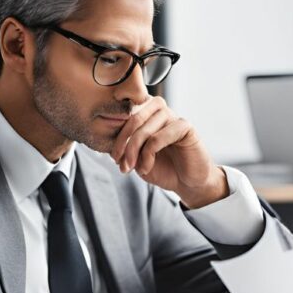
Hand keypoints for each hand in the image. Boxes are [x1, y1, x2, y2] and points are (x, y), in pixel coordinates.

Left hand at [109, 96, 227, 207]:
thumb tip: (105, 139)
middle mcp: (160, 110)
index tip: (114, 157)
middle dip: (122, 144)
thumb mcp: (137, 157)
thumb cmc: (164, 168)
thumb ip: (124, 145)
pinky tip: (147, 167)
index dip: (116, 135)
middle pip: (133, 119)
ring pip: (144, 129)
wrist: (187, 183)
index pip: (125, 114)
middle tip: (120, 164)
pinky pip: (158, 138)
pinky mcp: (185, 127)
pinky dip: (148, 155)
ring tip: (132, 168)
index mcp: (148, 112)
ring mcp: (174, 116)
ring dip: (134, 151)